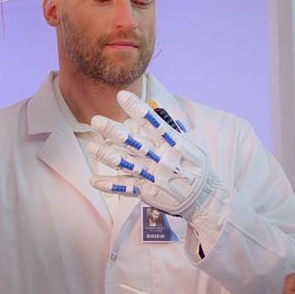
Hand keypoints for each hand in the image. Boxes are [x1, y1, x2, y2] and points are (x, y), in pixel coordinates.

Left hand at [86, 91, 220, 220]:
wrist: (204, 198)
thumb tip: (156, 107)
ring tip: (90, 147)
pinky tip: (93, 180)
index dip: (137, 108)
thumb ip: (170, 128)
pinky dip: (109, 185)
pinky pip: (125, 188)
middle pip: (134, 143)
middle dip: (113, 131)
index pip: (153, 123)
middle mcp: (160, 159)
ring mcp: (152, 176)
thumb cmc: (195, 167)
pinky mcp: (147, 191)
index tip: (121, 95)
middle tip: (95, 121)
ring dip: (106, 155)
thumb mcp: (188, 144)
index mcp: (172, 144)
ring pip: (125, 164)